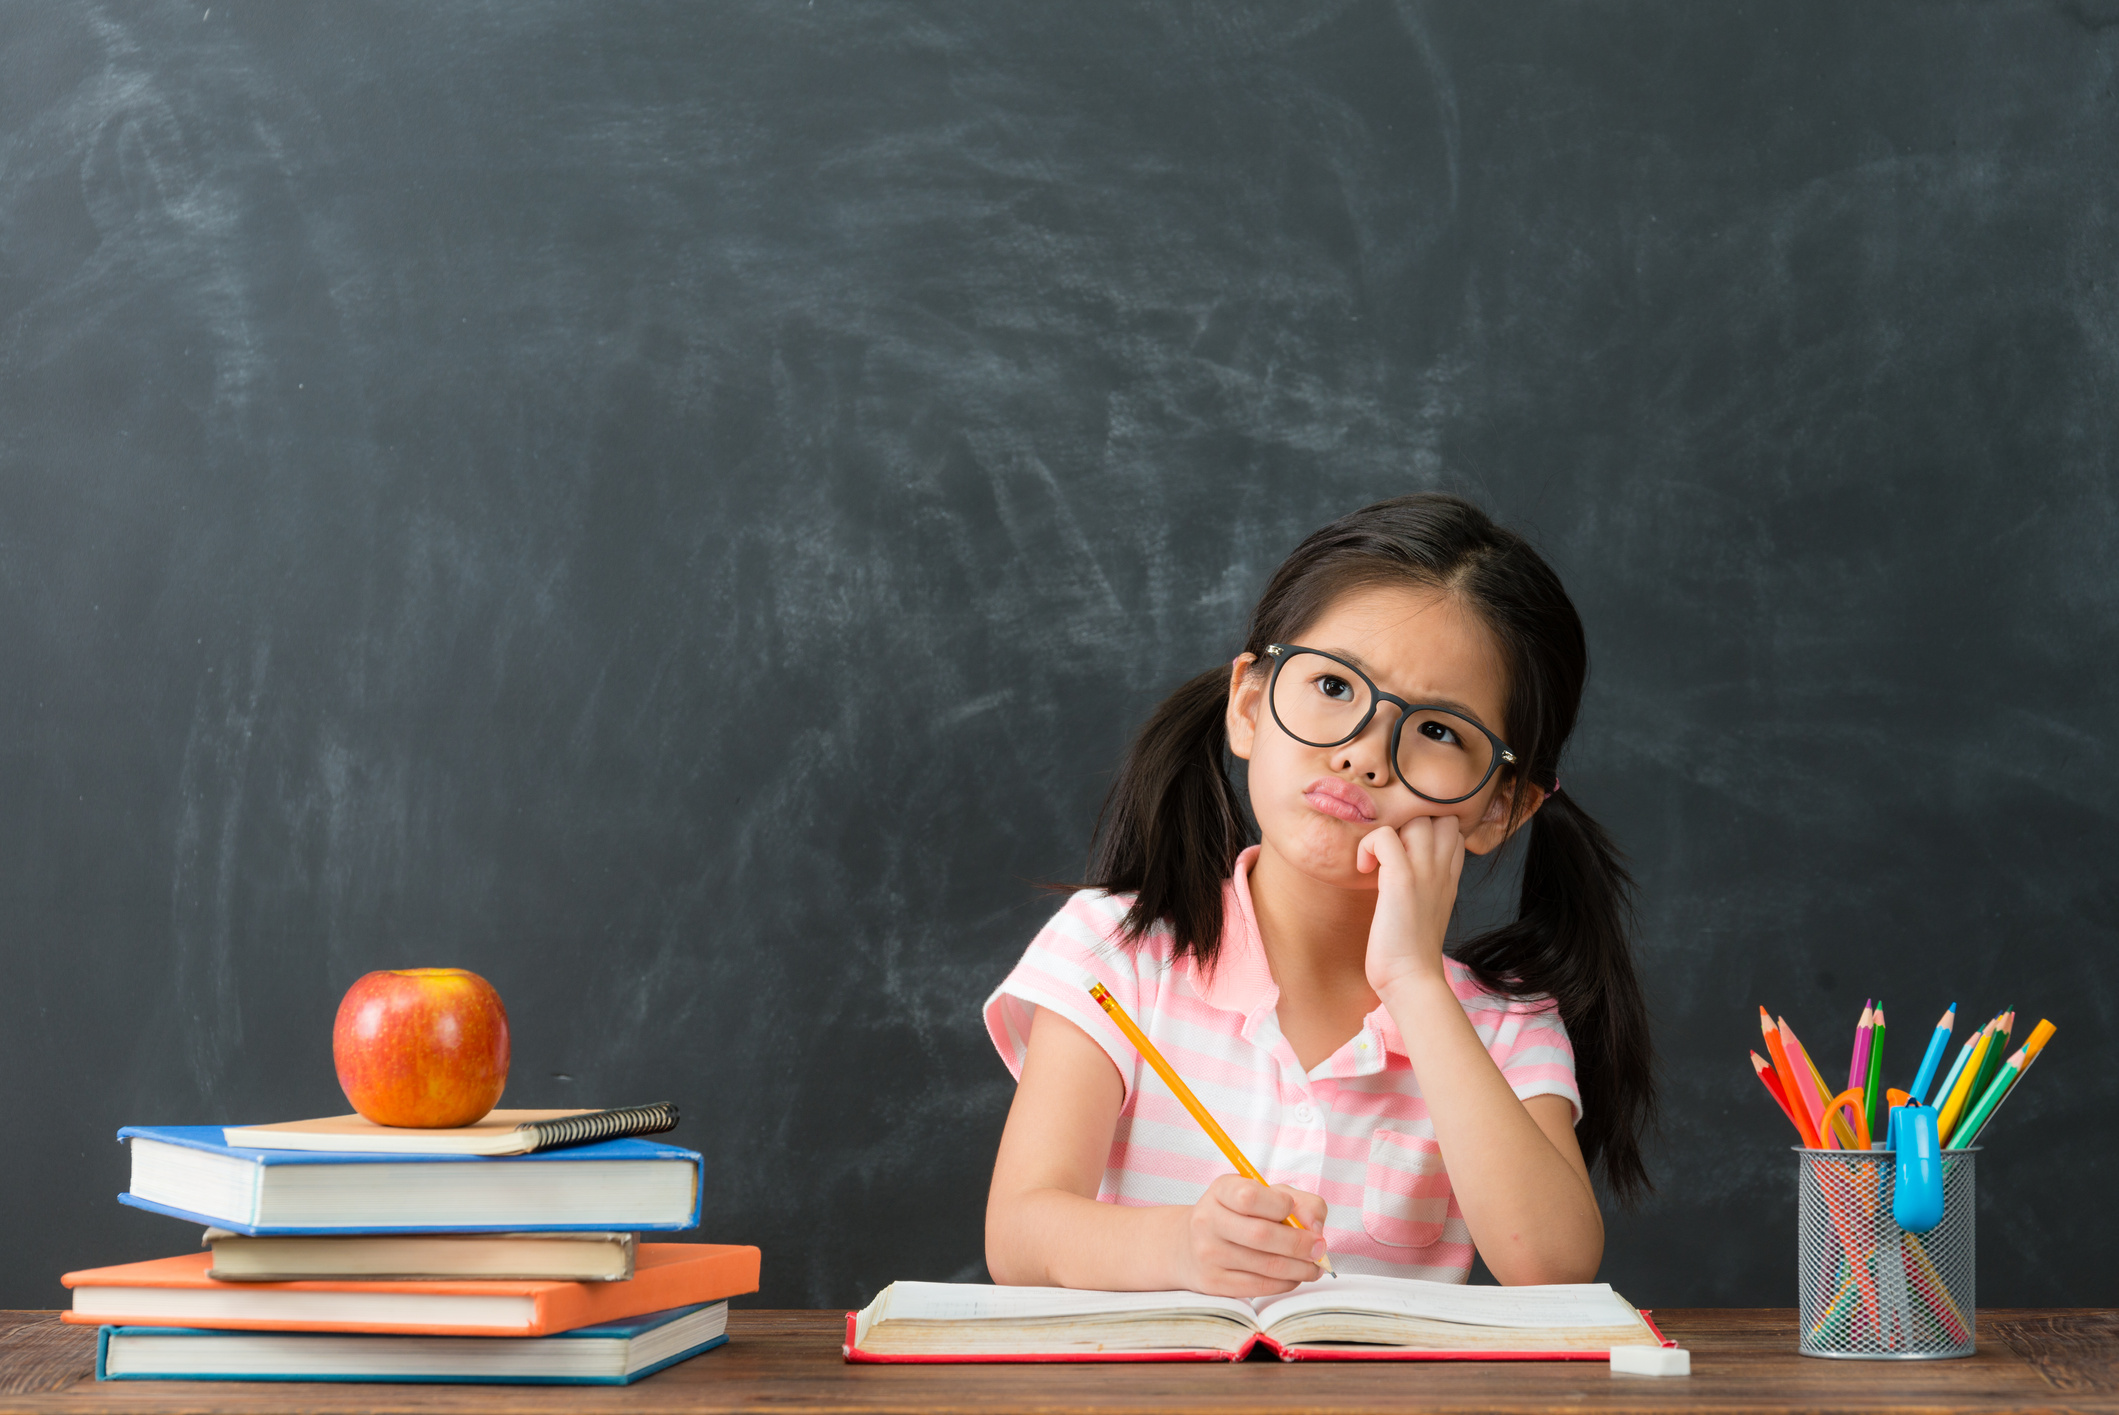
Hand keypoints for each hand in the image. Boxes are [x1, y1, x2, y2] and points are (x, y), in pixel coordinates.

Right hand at [1172, 1175, 1328, 1296]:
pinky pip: (1260, 1286)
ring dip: (1300, 1268)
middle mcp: (1208, 1220)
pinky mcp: (1213, 1282)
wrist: (1192, 1245)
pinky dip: (1286, 1283)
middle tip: (1319, 1248)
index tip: (1294, 1212)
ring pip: (1266, 1265)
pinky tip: (1294, 1276)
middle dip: (1300, 1244)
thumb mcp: (1267, 1196)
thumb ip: (1301, 1202)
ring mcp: (1208, 1253)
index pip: (1250, 1196)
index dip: (1281, 1205)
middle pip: (1262, 1235)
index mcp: (1221, 1190)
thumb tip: (1316, 1229)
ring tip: (1314, 1266)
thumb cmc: (1241, 1215)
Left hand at [1356, 814, 1465, 994]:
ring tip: (1374, 860)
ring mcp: (1425, 872)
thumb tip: (1401, 868)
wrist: (1412, 980)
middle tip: (1387, 850)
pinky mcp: (1402, 879)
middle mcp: (1442, 869)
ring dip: (1388, 830)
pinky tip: (1364, 870)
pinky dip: (1367, 846)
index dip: (1426, 828)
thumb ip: (1426, 885)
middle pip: (1438, 814)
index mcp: (1450, 876)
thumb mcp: (1428, 910)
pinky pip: (1383, 836)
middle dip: (1409, 821)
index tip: (1402, 850)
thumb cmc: (1410, 952)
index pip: (1451, 827)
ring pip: (1414, 818)